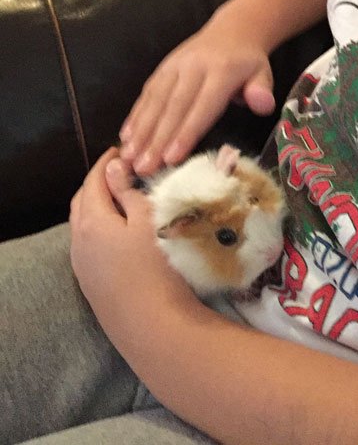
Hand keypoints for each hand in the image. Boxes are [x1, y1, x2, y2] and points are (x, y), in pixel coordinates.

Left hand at [69, 150, 192, 333]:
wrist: (153, 328)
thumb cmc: (157, 266)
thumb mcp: (149, 220)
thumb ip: (128, 192)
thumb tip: (114, 167)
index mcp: (91, 221)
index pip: (93, 181)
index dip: (106, 163)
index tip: (122, 150)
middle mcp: (78, 242)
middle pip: (82, 202)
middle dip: (98, 183)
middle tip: (121, 170)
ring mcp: (82, 266)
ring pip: (83, 226)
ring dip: (98, 207)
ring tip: (122, 197)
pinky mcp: (92, 285)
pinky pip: (88, 245)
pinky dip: (100, 228)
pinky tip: (119, 232)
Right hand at [119, 10, 275, 174]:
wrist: (233, 30)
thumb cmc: (248, 63)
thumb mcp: (263, 73)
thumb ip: (262, 90)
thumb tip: (263, 105)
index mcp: (221, 71)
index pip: (202, 106)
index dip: (186, 132)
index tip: (171, 158)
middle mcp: (194, 67)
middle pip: (174, 106)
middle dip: (157, 139)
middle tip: (143, 168)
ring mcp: (175, 65)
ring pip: (156, 100)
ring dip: (140, 130)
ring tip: (128, 157)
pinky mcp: (163, 66)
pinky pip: (148, 91)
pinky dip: (135, 114)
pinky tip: (126, 136)